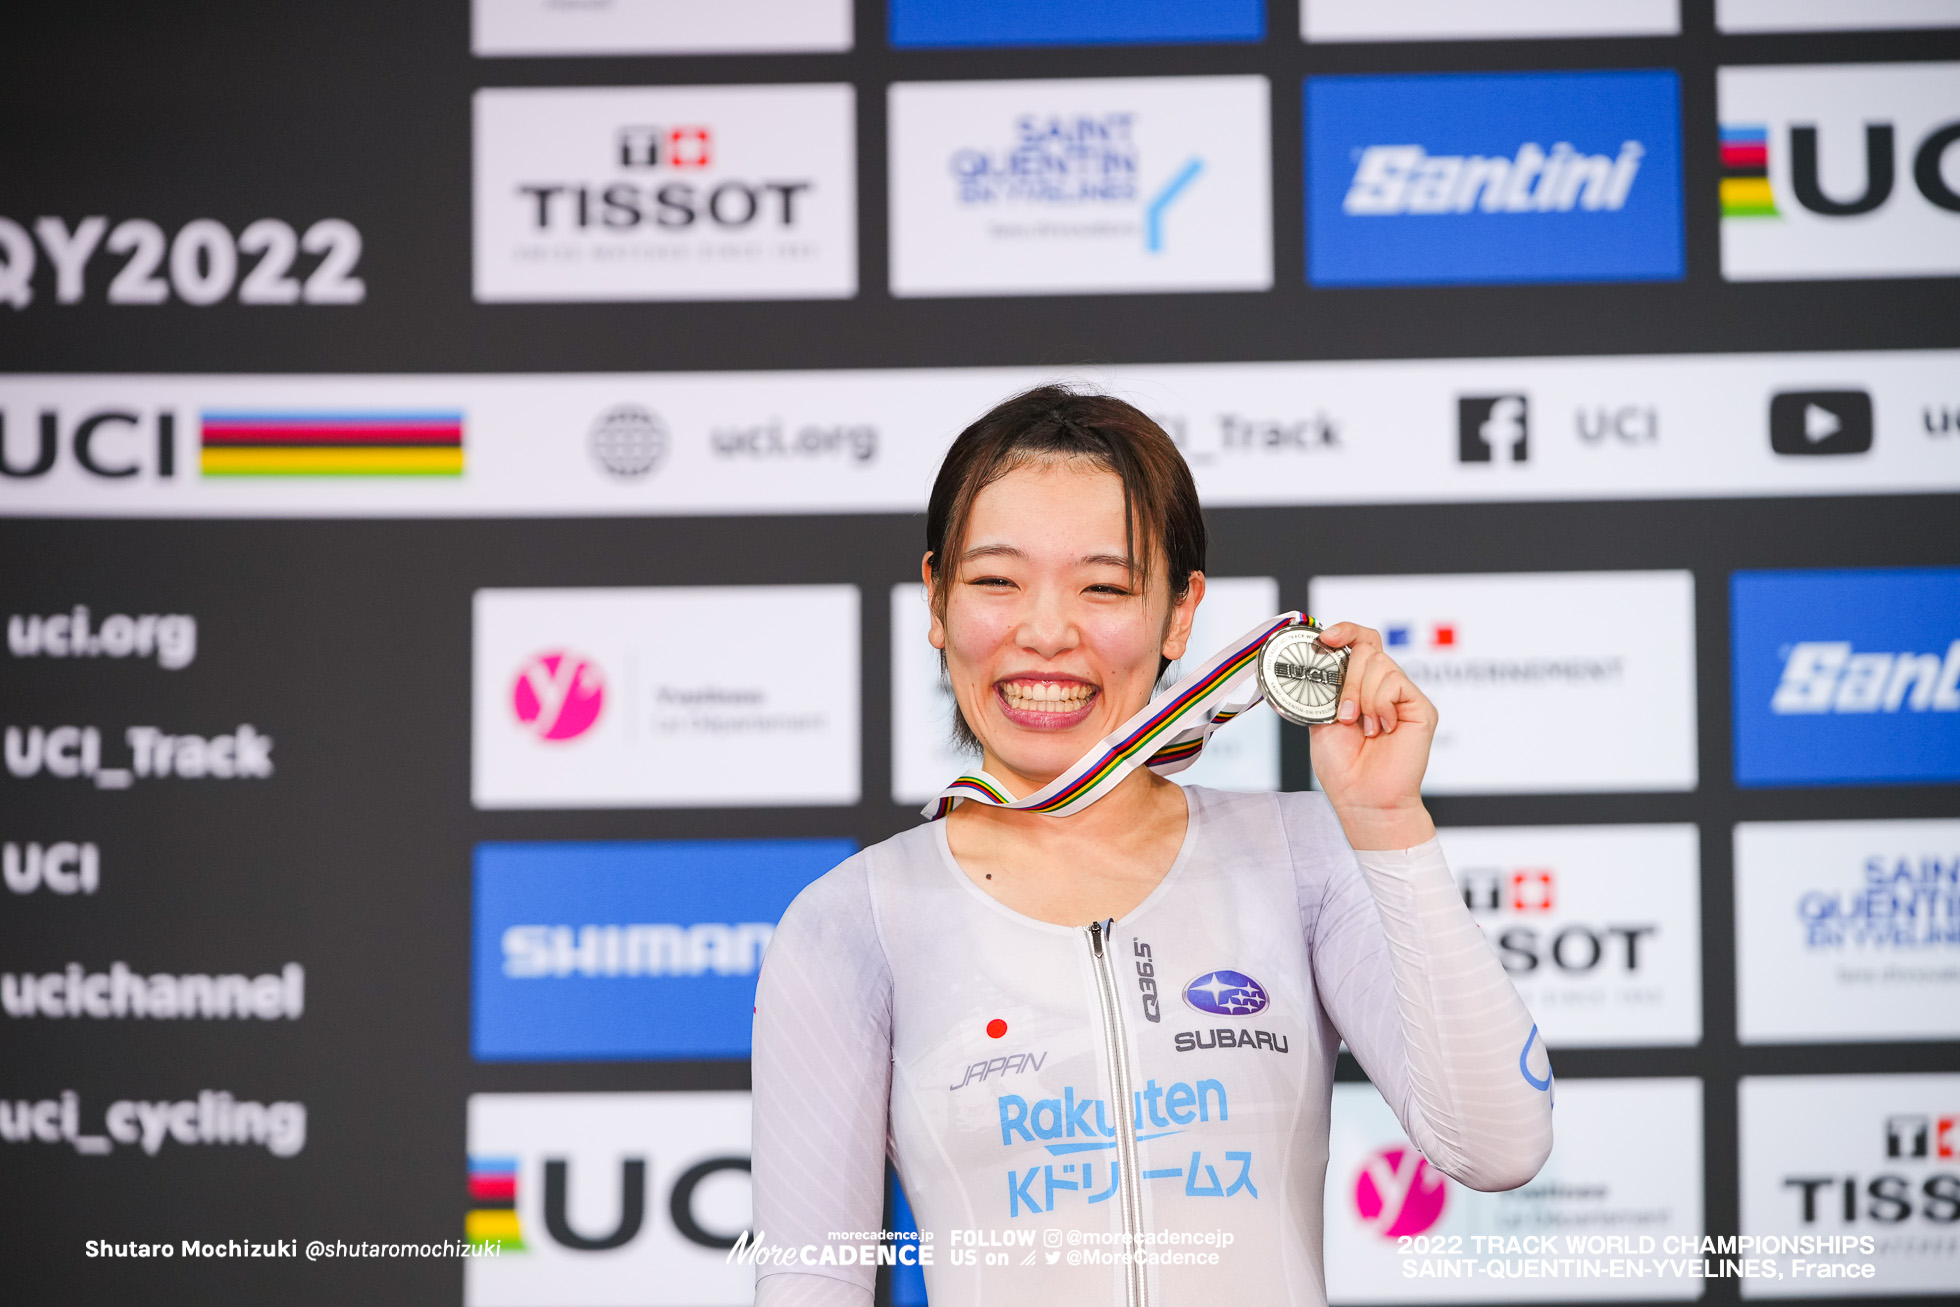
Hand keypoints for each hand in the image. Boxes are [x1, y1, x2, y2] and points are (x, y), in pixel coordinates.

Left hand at [1306, 623, 1437, 850]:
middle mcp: (1384, 687)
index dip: (1344, 631)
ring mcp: (1403, 696)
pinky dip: (1379, 705)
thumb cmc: (1342, 765)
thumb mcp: (1321, 717)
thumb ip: (1325, 686)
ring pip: (1379, 663)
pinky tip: (1381, 729)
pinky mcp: (1420, 707)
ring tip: (1363, 727)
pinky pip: (1395, 683)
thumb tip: (1318, 656)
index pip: (1360, 641)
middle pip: (1367, 647)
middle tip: (1344, 715)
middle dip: (1348, 680)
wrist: (1362, 797)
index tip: (1324, 638)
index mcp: (1360, 686)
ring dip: (1361, 696)